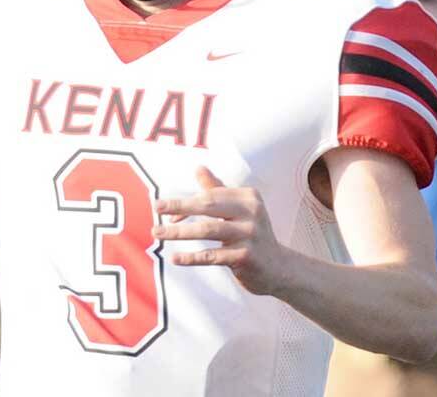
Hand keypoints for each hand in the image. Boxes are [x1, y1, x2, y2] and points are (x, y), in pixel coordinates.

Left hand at [153, 166, 286, 295]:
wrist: (279, 268)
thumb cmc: (252, 234)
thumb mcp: (240, 209)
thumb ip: (218, 190)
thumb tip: (198, 168)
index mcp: (247, 197)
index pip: (210, 195)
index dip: (185, 202)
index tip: (163, 210)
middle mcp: (251, 212)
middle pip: (208, 206)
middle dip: (180, 206)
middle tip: (156, 207)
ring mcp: (250, 235)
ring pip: (207, 230)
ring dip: (179, 232)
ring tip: (157, 233)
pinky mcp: (246, 257)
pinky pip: (213, 256)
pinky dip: (192, 257)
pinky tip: (175, 258)